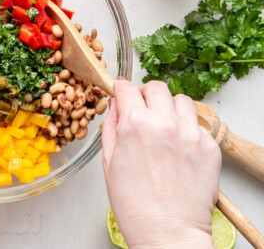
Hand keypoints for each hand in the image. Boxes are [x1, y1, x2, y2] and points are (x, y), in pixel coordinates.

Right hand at [102, 80, 220, 248]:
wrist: (168, 232)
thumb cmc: (135, 205)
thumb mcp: (109, 162)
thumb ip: (111, 127)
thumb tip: (115, 107)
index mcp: (135, 124)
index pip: (127, 89)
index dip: (121, 88)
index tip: (122, 90)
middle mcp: (165, 123)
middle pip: (156, 88)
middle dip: (145, 94)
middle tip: (142, 107)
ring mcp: (191, 133)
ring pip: (181, 101)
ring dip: (169, 107)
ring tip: (163, 125)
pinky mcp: (210, 146)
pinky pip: (198, 124)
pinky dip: (186, 128)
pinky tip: (178, 146)